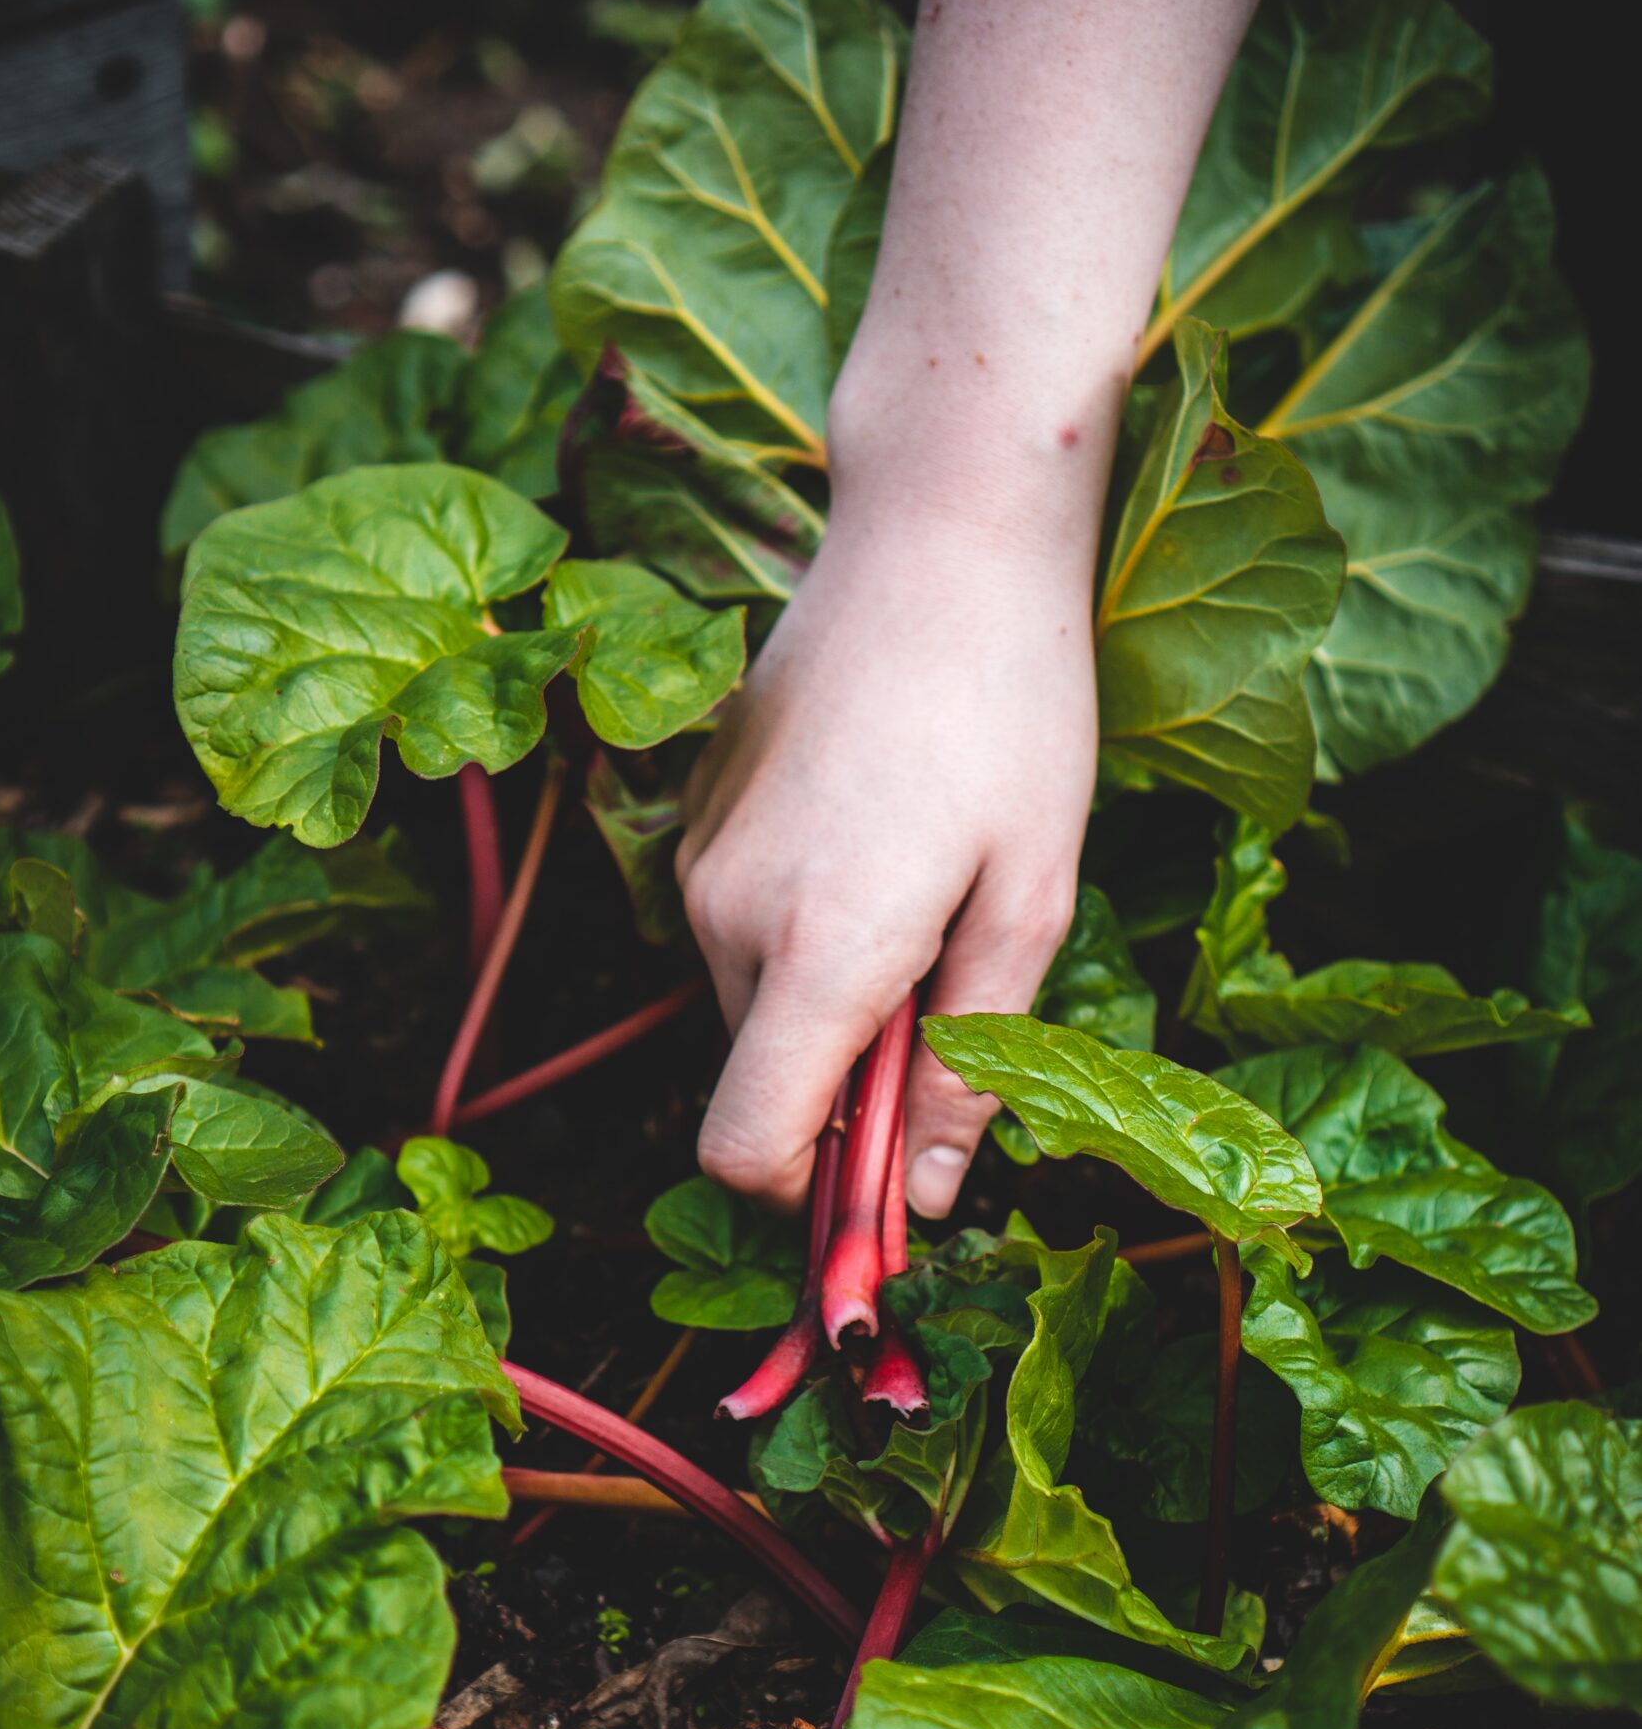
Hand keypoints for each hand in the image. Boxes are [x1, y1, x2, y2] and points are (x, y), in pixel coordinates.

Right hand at [677, 497, 1097, 1217]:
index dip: (814, 1199)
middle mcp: (726, 915)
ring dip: (838, 999)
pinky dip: (809, 933)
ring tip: (932, 890)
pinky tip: (886, 836)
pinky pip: (743, 930)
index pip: (747, 1149)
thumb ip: (973, 1063)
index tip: (894, 1180)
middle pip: (766, 1080)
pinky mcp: (697, 816)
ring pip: (757, 1005)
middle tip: (960, 984)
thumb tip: (932, 1198)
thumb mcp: (1031, 898)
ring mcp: (700, 861)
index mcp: (819, 949)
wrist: (937, 529)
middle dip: (854, 1081)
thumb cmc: (1013, 708)